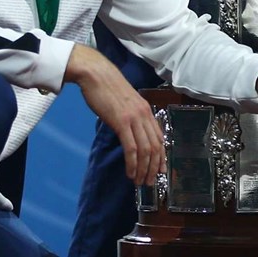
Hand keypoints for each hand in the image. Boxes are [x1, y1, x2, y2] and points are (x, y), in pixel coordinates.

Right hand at [68, 44, 164, 185]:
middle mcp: (145, 115)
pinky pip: (131, 148)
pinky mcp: (122, 122)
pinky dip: (133, 163)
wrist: (96, 74)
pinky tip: (130, 173)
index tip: (160, 170)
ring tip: (140, 182)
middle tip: (150, 182)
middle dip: (154, 168)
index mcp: (147, 111)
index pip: (160, 138)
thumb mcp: (125, 103)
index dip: (161, 157)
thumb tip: (131, 132)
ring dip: (144, 170)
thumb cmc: (106, 88)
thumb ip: (131, 116)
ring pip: (145, 150)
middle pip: (155, 147)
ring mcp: (134, 119)